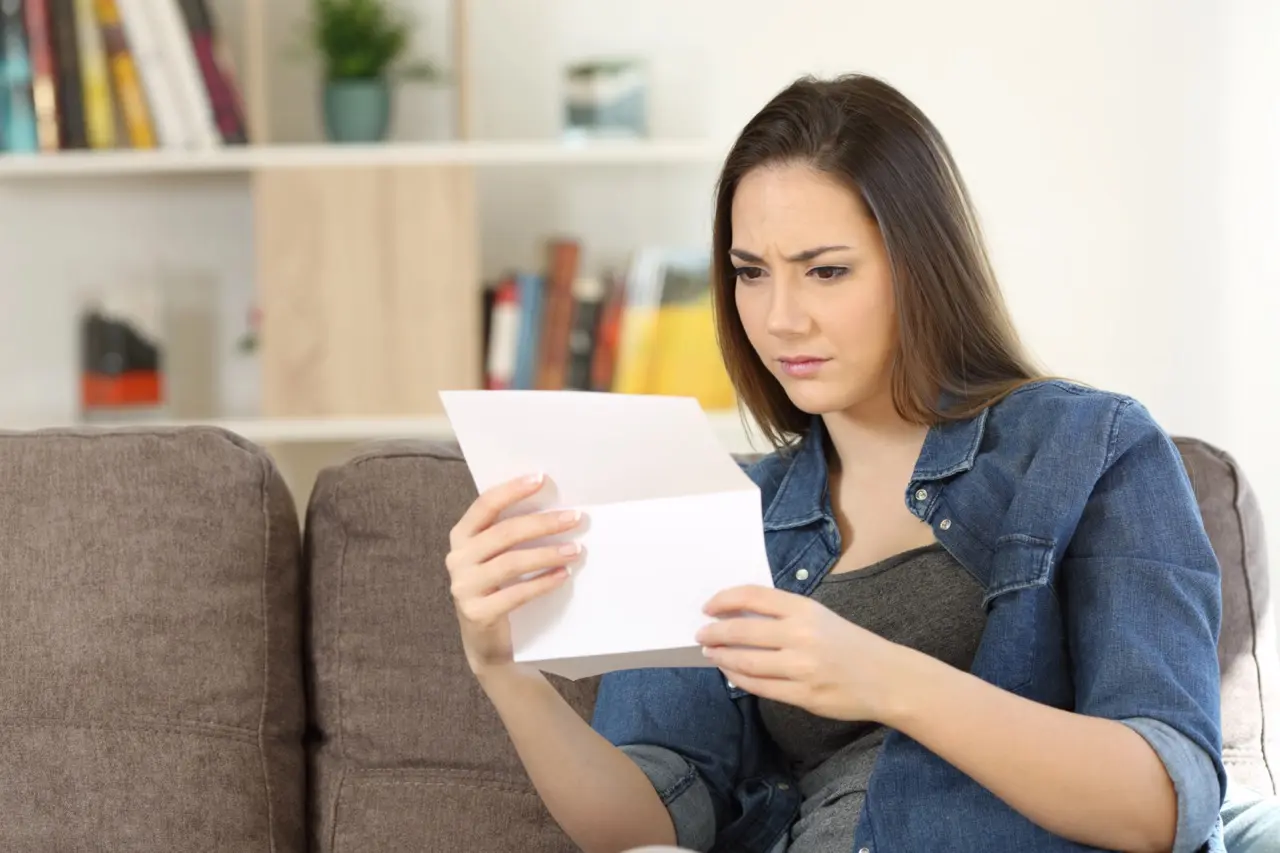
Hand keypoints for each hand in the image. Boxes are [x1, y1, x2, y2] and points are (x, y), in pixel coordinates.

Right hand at [445, 473, 583, 676]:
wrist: (486, 642)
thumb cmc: (499, 588)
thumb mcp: (498, 557)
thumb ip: (512, 534)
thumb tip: (555, 508)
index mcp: (461, 536)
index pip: (485, 505)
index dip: (512, 490)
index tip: (541, 479)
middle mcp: (457, 558)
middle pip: (503, 533)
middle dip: (542, 523)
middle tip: (575, 518)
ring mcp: (463, 587)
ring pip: (511, 563)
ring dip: (547, 554)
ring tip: (575, 550)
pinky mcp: (477, 612)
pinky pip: (516, 594)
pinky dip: (542, 583)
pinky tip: (563, 576)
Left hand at [696, 585, 905, 721]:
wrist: (887, 678)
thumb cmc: (849, 644)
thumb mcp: (820, 617)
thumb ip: (784, 615)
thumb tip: (736, 616)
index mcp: (806, 610)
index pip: (753, 597)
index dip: (724, 600)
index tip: (708, 607)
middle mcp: (802, 636)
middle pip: (742, 631)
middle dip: (714, 632)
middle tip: (701, 634)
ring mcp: (802, 668)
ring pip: (745, 662)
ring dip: (721, 656)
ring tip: (710, 652)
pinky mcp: (803, 696)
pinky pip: (759, 687)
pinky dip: (738, 677)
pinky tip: (730, 671)